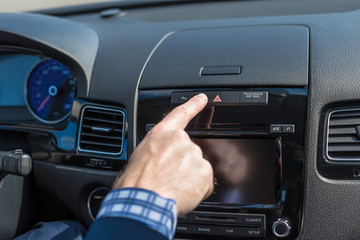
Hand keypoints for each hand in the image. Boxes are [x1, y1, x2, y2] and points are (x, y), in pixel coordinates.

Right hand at [113, 93, 213, 215]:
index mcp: (162, 134)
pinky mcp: (205, 171)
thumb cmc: (135, 183)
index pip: (181, 114)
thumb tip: (161, 160)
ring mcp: (194, 154)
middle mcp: (180, 140)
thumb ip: (157, 151)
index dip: (194, 105)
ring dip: (189, 179)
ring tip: (172, 188)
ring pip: (197, 168)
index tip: (203, 98)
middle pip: (189, 152)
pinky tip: (182, 194)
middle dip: (183, 166)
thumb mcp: (140, 157)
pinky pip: (204, 183)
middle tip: (168, 179)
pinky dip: (197, 190)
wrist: (143, 201)